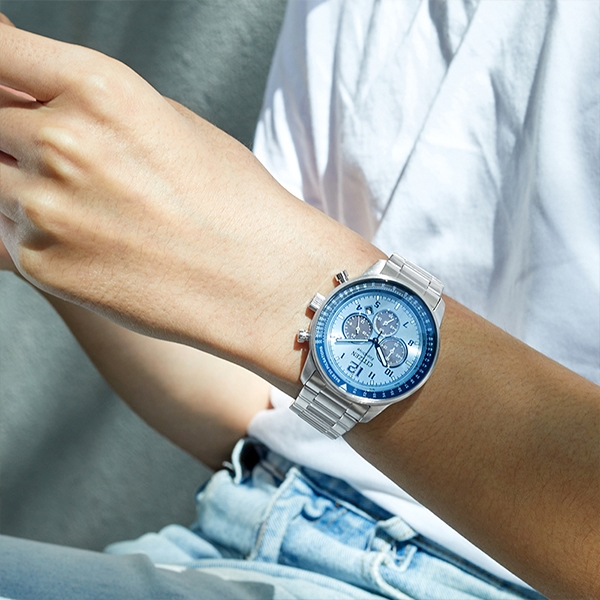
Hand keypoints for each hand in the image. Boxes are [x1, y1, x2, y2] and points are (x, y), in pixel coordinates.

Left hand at [0, 22, 378, 386]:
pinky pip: (5, 233)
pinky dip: (35, 232)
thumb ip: (85, 100)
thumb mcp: (165, 121)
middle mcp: (63, 142)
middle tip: (71, 163)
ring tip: (93, 208)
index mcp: (100, 89)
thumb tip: (23, 89)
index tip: (8, 85)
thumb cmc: (228, 199)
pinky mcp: (41, 264)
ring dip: (24, 187)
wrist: (257, 278)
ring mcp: (46, 208)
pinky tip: (92, 240)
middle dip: (17, 135)